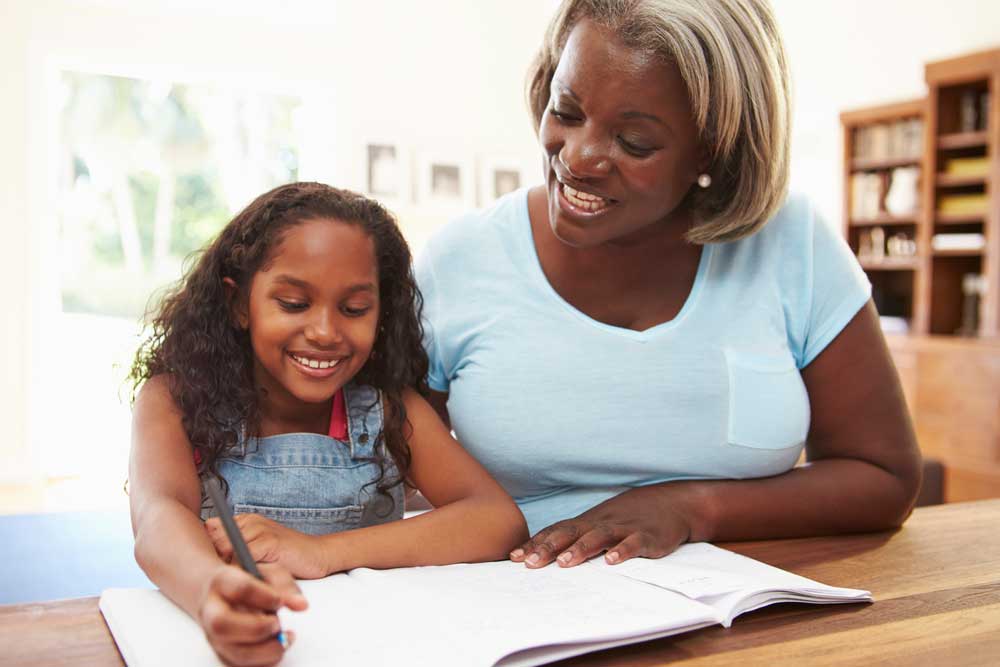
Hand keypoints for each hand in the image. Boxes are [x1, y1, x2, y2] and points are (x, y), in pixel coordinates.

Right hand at [197, 563, 307, 666]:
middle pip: (222, 624)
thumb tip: (301, 605)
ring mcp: (213, 634)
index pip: (241, 589)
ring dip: (265, 650)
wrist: (219, 593)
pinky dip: (264, 661)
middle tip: (278, 624)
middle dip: (257, 628)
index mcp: (222, 581)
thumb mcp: (268, 573)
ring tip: (284, 639)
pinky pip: (240, 665)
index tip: (280, 602)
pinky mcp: (221, 652)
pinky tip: (276, 649)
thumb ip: (285, 586)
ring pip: (231, 651)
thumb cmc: (248, 581)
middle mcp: (211, 610)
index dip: (266, 597)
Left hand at [205, 513, 331, 578]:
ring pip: (225, 551)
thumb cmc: (288, 557)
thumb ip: (236, 551)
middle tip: (218, 581)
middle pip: (213, 542)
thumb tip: (206, 567)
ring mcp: (260, 529)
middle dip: (212, 563)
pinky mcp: (270, 541)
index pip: (209, 531)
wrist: (318, 554)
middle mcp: (249, 521)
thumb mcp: (258, 551)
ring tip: (231, 586)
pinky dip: (241, 574)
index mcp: (245, 521)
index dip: (206, 551)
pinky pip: (243, 559)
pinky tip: (247, 584)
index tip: (208, 569)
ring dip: (225, 571)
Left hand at [509, 485, 693, 567]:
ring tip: (565, 563)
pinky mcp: (647, 537)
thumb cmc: (626, 518)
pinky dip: (623, 551)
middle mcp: (601, 523)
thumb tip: (543, 556)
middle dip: (549, 548)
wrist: (670, 503)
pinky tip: (612, 561)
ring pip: (599, 536)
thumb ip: (576, 538)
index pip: (556, 531)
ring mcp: (624, 528)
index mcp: (587, 522)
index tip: (514, 558)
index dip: (535, 544)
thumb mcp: (600, 524)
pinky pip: (633, 543)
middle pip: (571, 532)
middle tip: (530, 563)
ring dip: (581, 549)